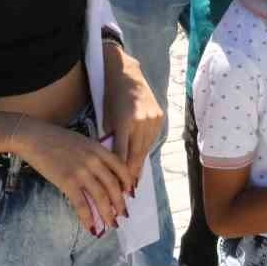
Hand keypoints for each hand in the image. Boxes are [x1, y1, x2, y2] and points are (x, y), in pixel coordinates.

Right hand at [15, 118, 136, 234]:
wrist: (35, 137)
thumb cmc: (57, 139)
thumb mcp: (83, 142)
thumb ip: (95, 155)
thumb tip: (102, 175)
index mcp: (99, 148)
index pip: (121, 167)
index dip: (127, 182)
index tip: (130, 193)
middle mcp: (94, 160)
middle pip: (113, 185)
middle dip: (120, 202)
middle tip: (123, 214)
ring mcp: (81, 172)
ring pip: (101, 197)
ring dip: (108, 213)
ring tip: (112, 224)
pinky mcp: (67, 182)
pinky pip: (81, 204)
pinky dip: (88, 218)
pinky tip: (91, 227)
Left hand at [104, 48, 165, 195]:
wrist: (127, 73)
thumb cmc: (110, 96)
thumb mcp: (106, 118)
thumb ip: (110, 139)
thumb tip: (112, 162)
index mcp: (125, 122)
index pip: (123, 154)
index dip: (121, 172)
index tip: (118, 187)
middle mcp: (142, 121)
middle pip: (137, 154)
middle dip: (132, 173)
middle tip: (128, 192)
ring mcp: (153, 118)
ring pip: (146, 147)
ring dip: (140, 164)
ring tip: (134, 181)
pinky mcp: (160, 116)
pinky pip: (152, 138)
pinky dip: (145, 149)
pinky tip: (140, 160)